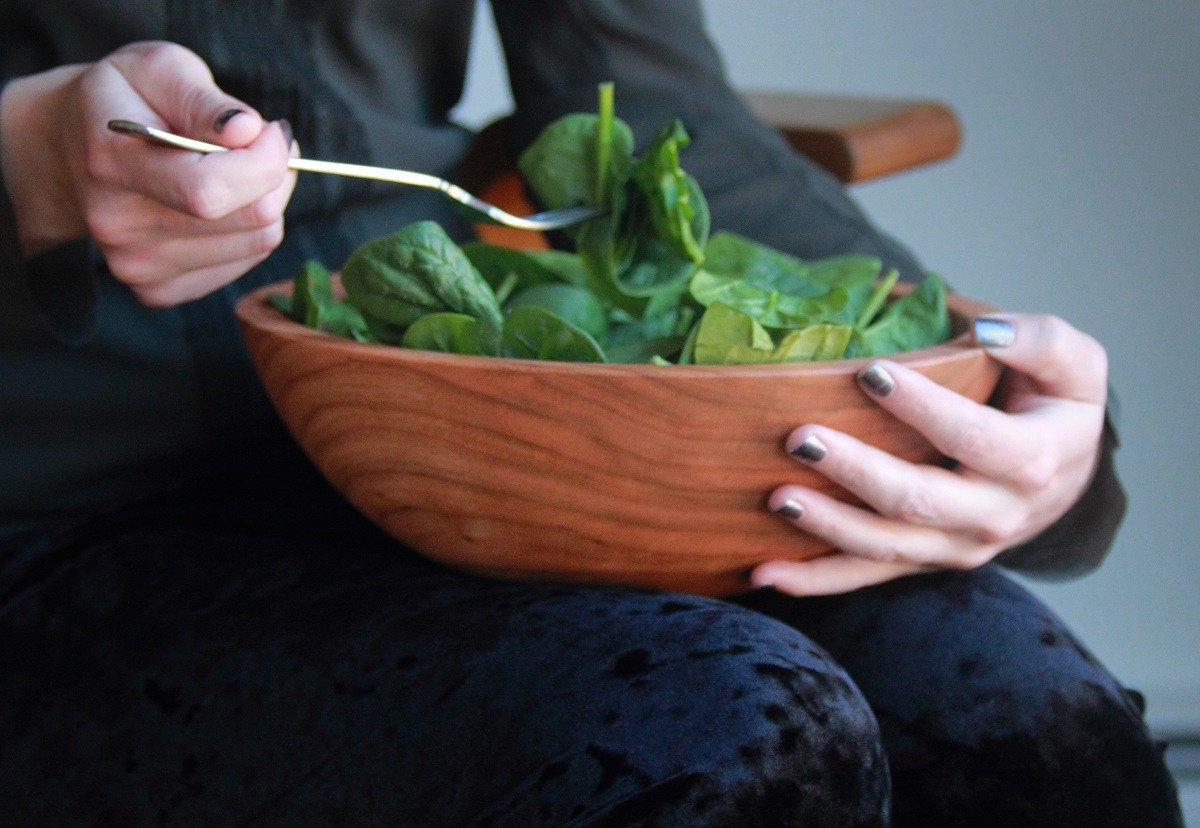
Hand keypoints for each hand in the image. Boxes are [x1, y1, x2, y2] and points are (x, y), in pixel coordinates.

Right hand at [0, 41, 296, 305]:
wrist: (65, 153)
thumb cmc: (123, 101)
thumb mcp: (157, 69)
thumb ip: (203, 100)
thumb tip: (247, 131)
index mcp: (112, 162)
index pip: (211, 190)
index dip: (264, 160)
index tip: (267, 130)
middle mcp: (119, 225)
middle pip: (250, 220)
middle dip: (275, 174)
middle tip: (260, 143)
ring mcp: (137, 266)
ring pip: (258, 242)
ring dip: (266, 200)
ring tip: (235, 167)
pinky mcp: (156, 290)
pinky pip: (244, 263)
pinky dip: (248, 230)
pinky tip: (220, 203)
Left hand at [752, 313, 1108, 595]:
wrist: (1062, 475)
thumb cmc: (1055, 405)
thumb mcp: (1074, 364)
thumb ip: (1042, 341)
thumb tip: (988, 330)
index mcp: (1033, 463)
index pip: (973, 437)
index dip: (923, 408)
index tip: (869, 373)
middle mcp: (995, 516)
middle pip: (918, 501)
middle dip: (856, 471)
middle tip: (801, 437)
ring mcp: (955, 548)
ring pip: (886, 547)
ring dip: (827, 526)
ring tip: (777, 498)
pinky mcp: (922, 561)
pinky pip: (864, 576)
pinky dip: (813, 580)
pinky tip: (764, 573)